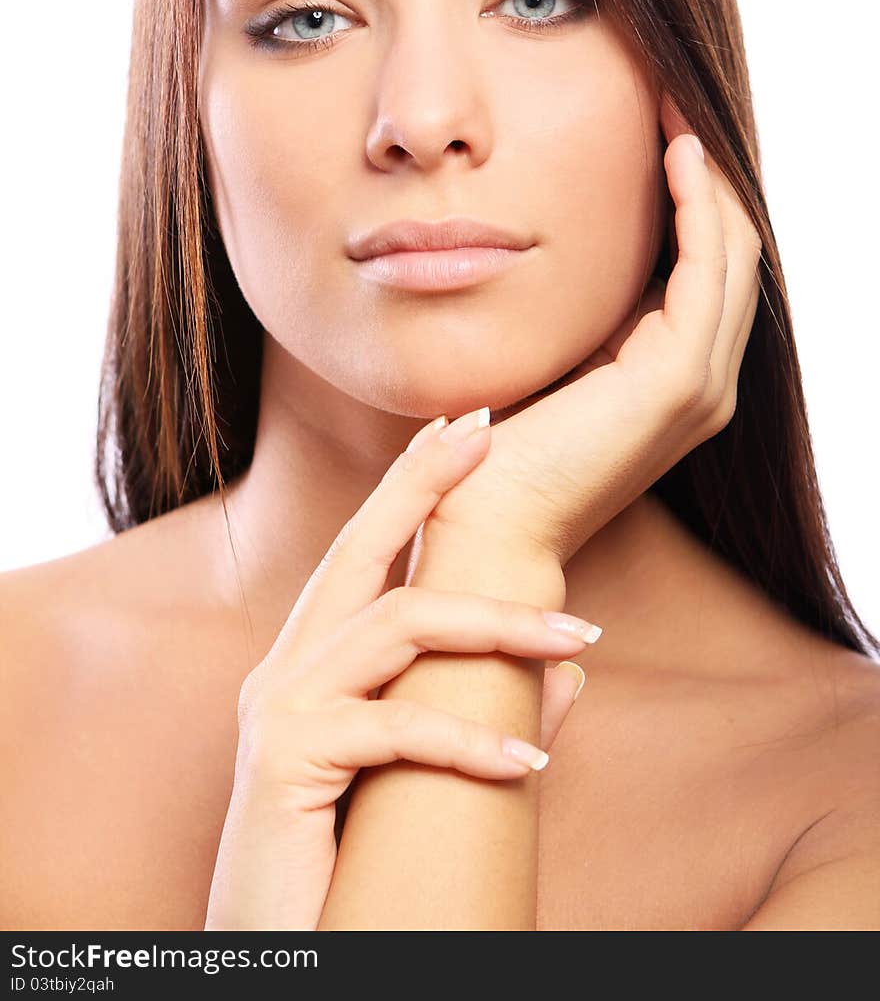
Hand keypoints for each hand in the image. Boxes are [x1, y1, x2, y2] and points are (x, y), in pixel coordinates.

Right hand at [203, 416, 597, 930]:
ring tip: (578, 635)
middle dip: (423, 485)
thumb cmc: (342, 857)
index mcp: (315, 660)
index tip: (461, 430)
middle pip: (359, 549)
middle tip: (487, 433)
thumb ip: (489, 717)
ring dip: (495, 623)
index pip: (365, 551)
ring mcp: (283, 708)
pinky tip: (531, 761)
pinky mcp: (288, 762)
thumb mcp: (420, 778)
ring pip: (396, 625)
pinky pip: (394, 730)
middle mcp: (288, 666)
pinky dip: (469, 742)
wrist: (279, 949)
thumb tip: (576, 680)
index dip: (411, 485)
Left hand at [417, 91, 762, 570]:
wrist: (487, 526)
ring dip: (709, 175)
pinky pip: (704, 269)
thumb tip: (572, 245)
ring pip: (732, 252)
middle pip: (733, 251)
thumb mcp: (559, 361)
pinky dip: (697, 206)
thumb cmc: (502, 451)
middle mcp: (706, 383)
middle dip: (709, 173)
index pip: (707, 269)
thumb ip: (588, 317)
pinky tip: (675, 154)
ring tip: (679, 109)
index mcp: (677, 379)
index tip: (663, 127)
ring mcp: (701, 386)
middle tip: (677, 100)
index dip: (695, 195)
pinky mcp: (676, 381)